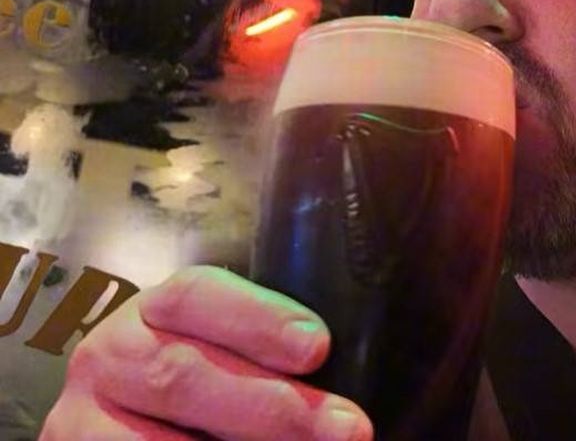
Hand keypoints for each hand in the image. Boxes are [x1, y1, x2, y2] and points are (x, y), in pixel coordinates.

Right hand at [41, 265, 372, 440]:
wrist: (133, 422)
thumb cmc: (209, 378)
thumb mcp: (229, 350)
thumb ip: (272, 352)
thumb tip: (340, 379)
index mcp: (156, 308)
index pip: (197, 296)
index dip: (258, 319)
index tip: (319, 347)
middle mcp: (110, 355)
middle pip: (184, 373)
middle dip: (273, 406)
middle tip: (346, 428)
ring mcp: (81, 416)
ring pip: (158, 440)